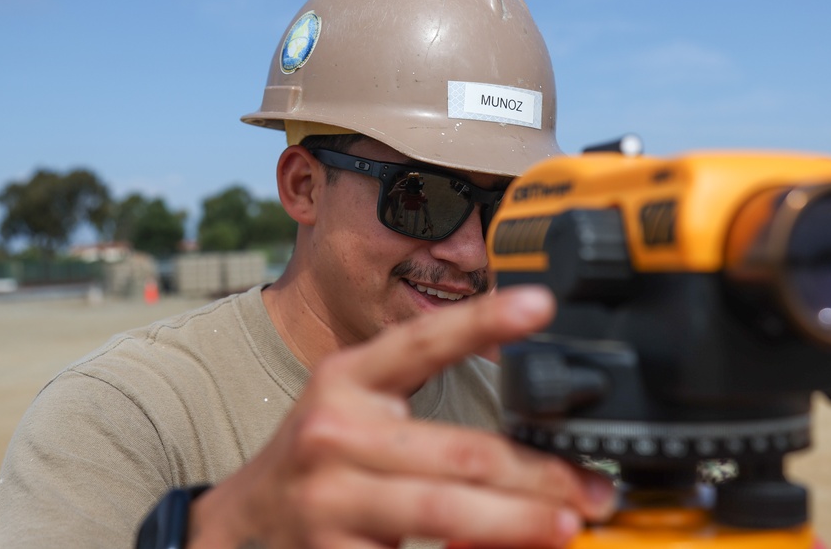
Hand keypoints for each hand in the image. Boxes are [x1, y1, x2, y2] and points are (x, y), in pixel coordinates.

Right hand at [186, 286, 615, 547]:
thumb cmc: (317, 462)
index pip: (422, 343)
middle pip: (459, 451)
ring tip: (568, 523)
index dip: (483, 320)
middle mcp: (335, 430)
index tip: (542, 304)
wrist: (239, 526)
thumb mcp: (355, 417)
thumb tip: (522, 443)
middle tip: (591, 487)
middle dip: (537, 473)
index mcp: (347, 380)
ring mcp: (331, 495)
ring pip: (446, 509)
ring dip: (518, 520)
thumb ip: (422, 419)